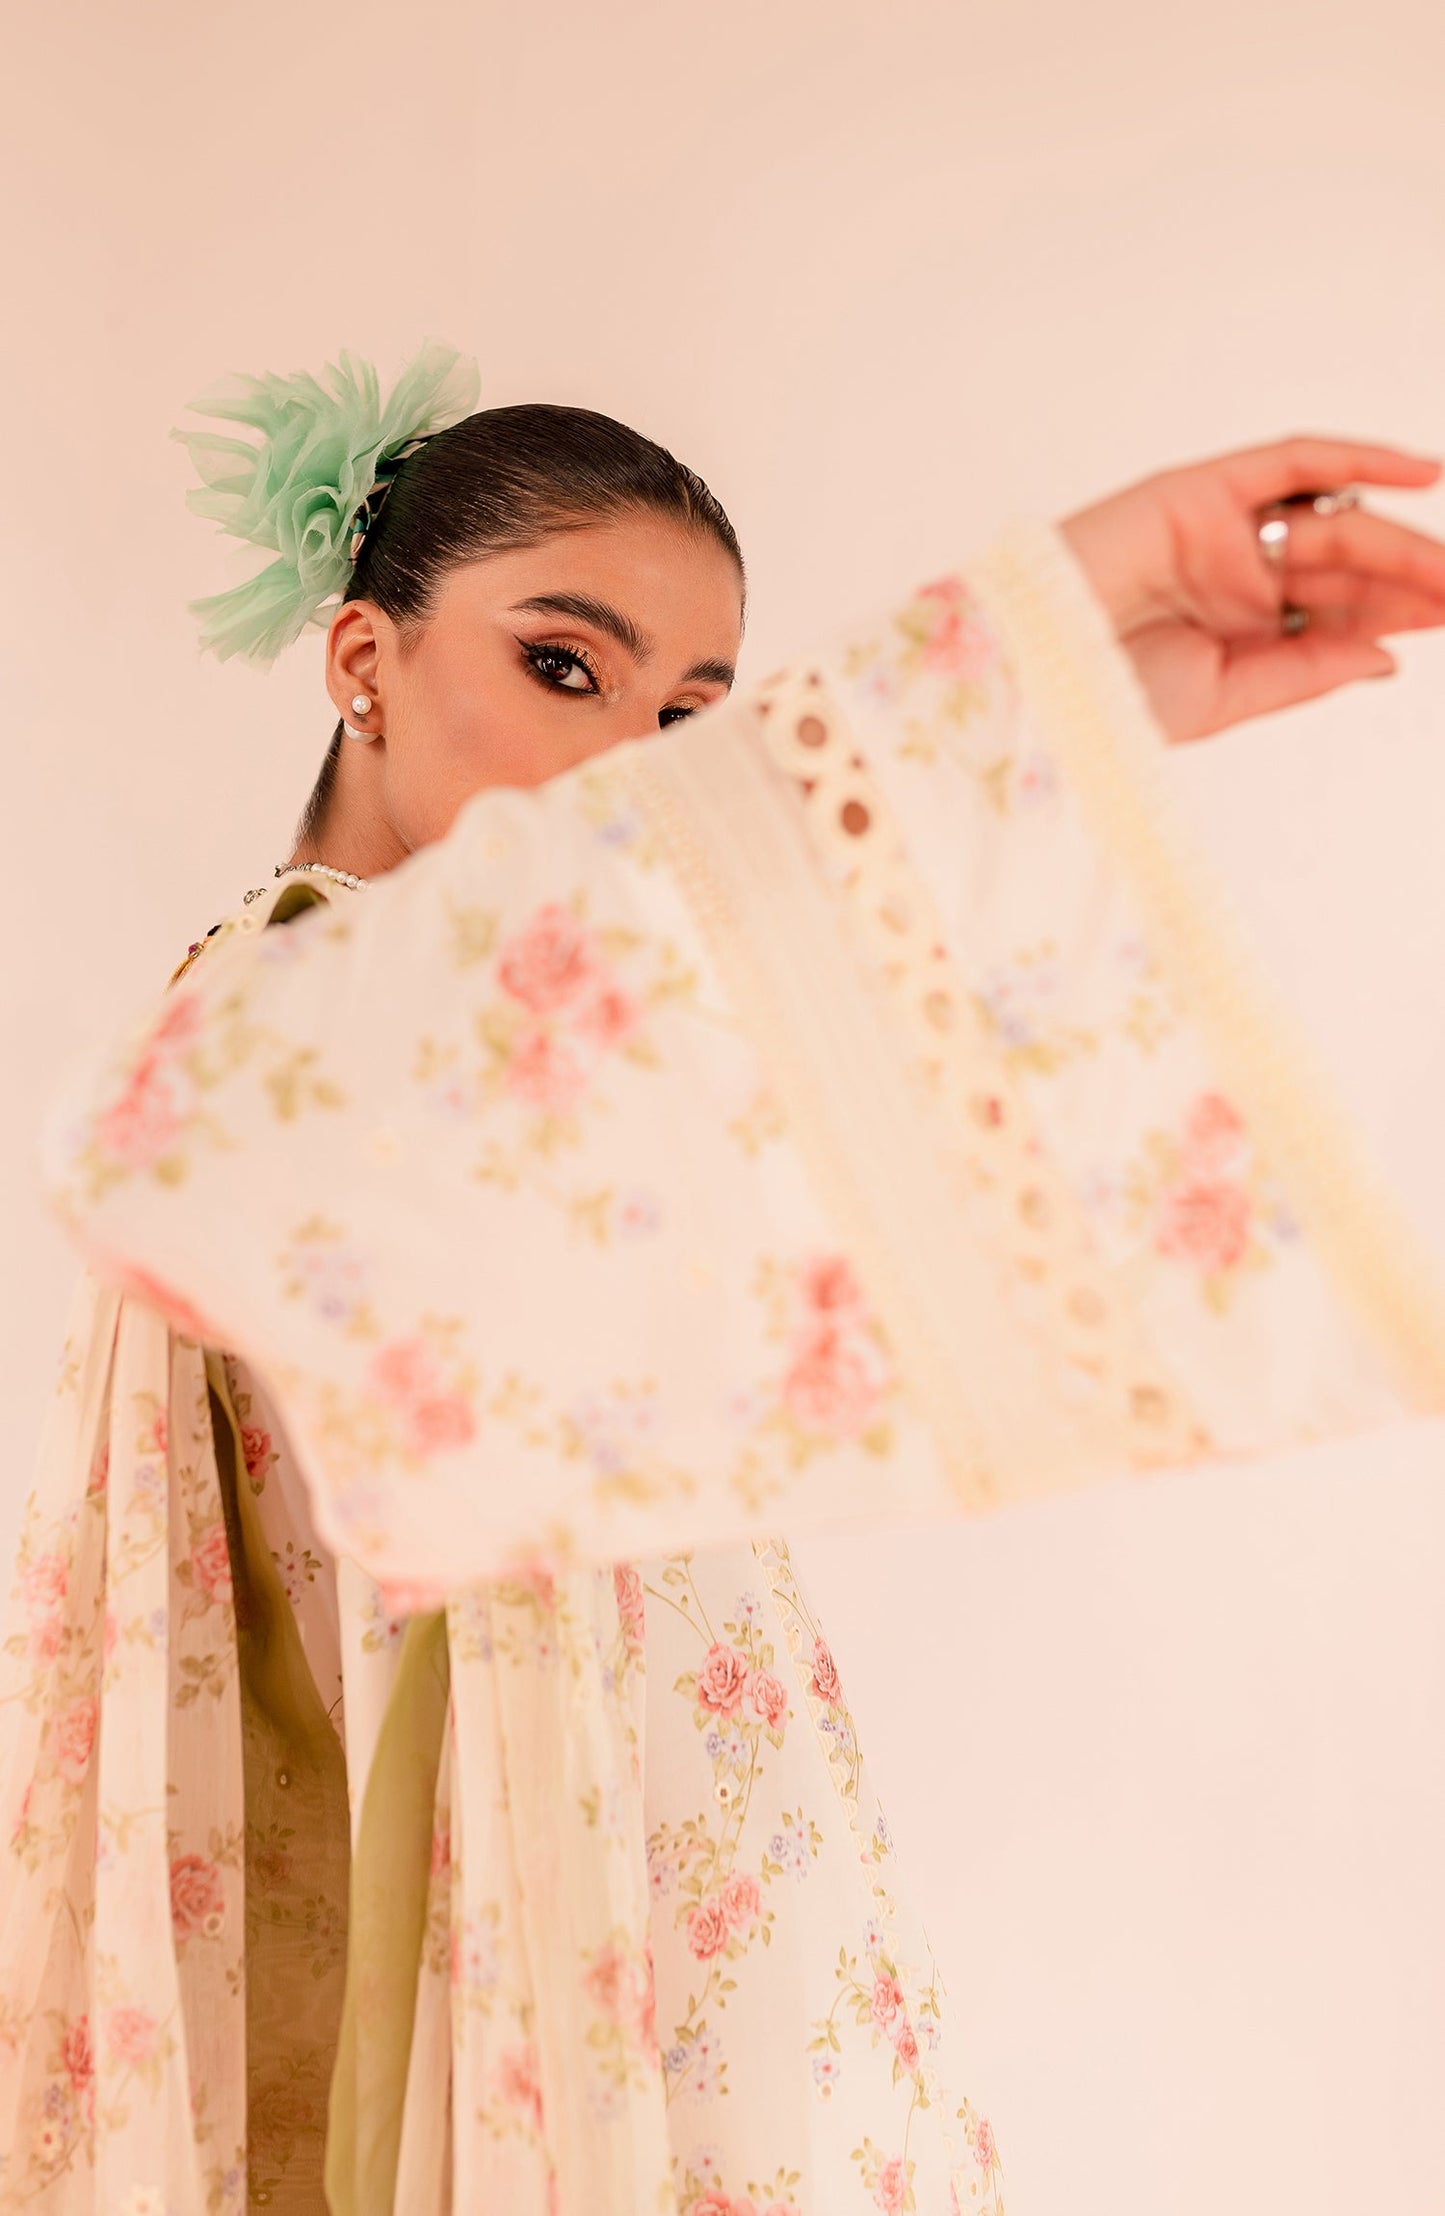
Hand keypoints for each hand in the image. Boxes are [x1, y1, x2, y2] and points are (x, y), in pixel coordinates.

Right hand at [1058, 438, 1444, 742]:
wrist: (1033, 676)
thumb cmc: (1103, 698)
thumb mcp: (1227, 697)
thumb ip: (1305, 670)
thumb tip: (1386, 655)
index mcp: (1233, 630)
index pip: (1334, 612)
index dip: (1398, 612)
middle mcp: (1231, 576)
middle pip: (1341, 566)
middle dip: (1410, 578)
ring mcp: (1218, 530)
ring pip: (1329, 522)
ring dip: (1398, 540)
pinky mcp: (1201, 489)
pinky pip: (1292, 462)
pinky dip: (1356, 460)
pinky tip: (1423, 473)